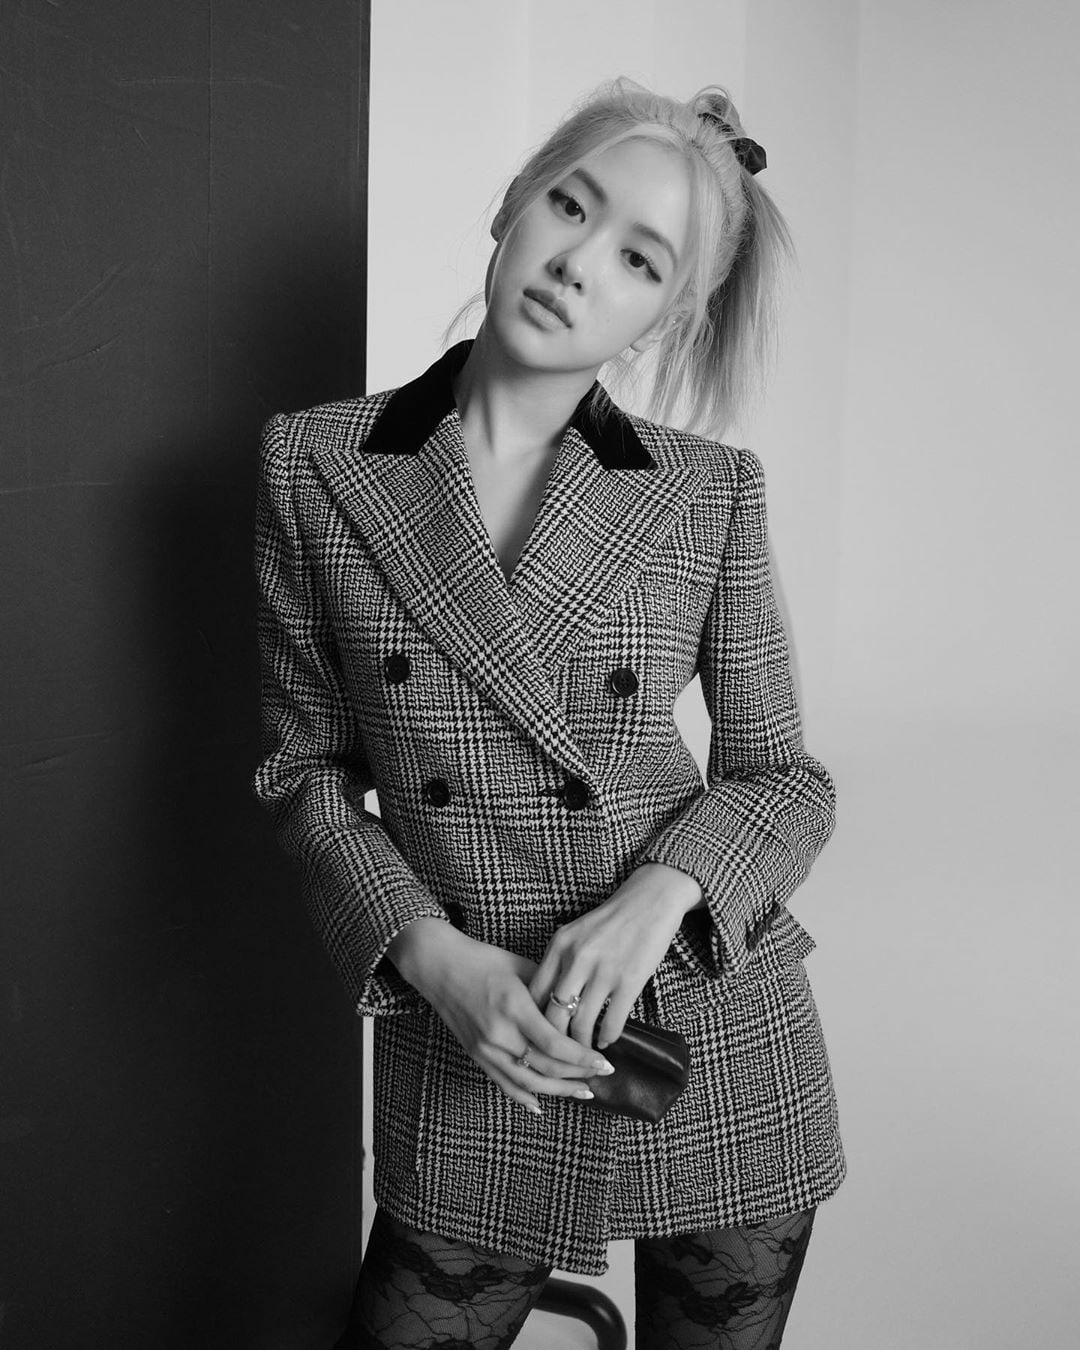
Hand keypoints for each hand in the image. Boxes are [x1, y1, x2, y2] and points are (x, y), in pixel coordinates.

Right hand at [385, 920, 614, 1114]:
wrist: (440, 966)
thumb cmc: (483, 960)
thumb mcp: (522, 968)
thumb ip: (548, 991)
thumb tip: (578, 1010)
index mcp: (514, 1008)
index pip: (555, 1045)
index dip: (582, 1059)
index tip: (604, 1063)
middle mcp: (499, 1033)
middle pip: (545, 1068)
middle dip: (578, 1076)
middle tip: (601, 1076)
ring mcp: (485, 1048)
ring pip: (527, 1082)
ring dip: (558, 1092)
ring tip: (582, 1092)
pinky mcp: (476, 1054)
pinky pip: (503, 1083)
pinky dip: (523, 1097)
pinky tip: (541, 1105)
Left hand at [528, 864, 702, 1049]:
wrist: (650, 900)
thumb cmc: (611, 920)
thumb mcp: (575, 933)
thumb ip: (559, 962)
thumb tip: (545, 1002)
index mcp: (559, 946)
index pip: (534, 995)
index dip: (533, 1021)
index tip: (538, 1036)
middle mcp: (577, 958)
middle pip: (553, 1016)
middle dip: (554, 1042)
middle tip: (558, 1056)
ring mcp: (603, 970)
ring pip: (582, 1024)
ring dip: (581, 1046)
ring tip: (583, 1055)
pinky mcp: (630, 981)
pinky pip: (612, 1022)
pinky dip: (607, 1038)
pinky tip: (606, 1041)